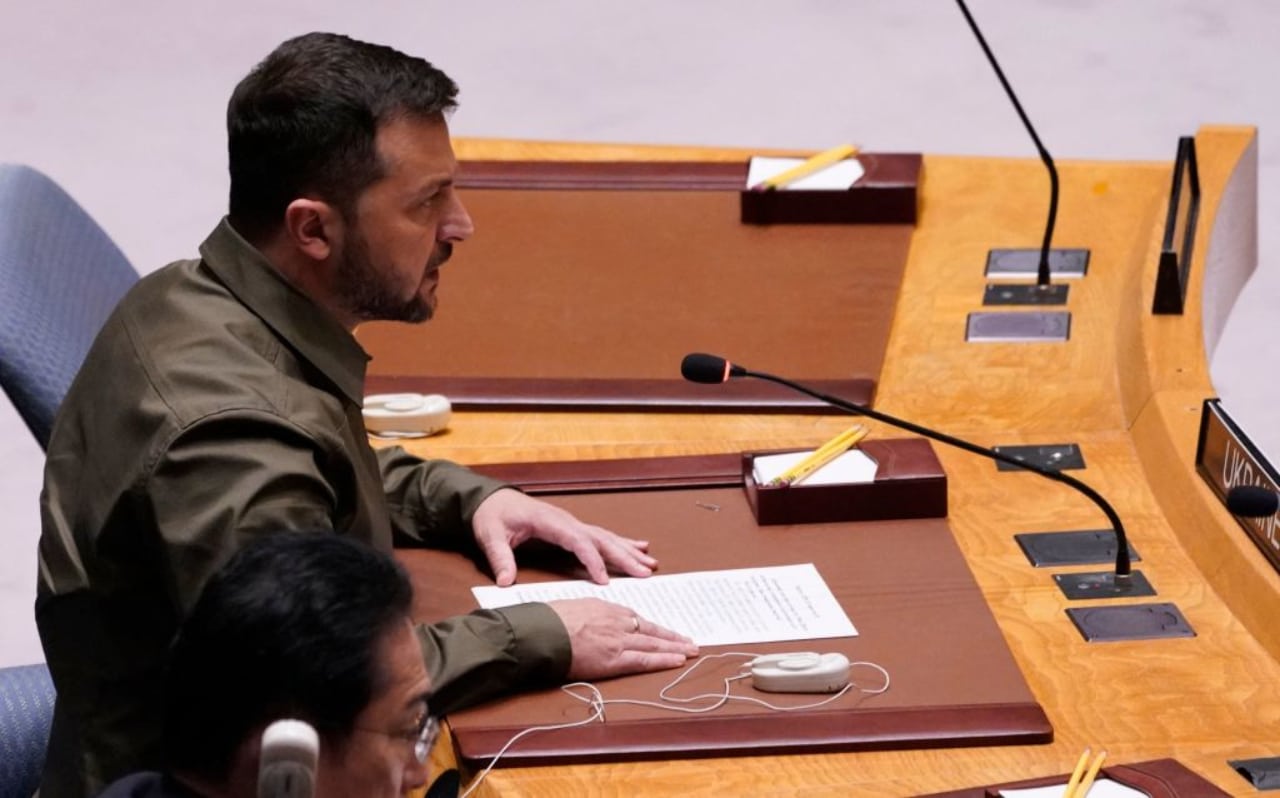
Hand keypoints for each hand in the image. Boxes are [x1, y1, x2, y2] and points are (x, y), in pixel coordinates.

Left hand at [471, 488, 656, 585]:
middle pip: (601, 539)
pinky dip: (621, 542)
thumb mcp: (490, 536)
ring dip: (628, 550)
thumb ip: (500, 558)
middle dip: (624, 556)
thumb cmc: (492, 516)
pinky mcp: (572, 528)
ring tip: (650, 563)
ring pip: (606, 537)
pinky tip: (639, 547)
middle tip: (646, 572)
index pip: (578, 541)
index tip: (605, 580)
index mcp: (550, 521)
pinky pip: (600, 536)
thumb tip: (505, 582)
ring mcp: (571, 523)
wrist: (491, 499)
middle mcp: (566, 521)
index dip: (593, 561)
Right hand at [548, 598, 698, 679]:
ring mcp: (618, 639)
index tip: (661, 631)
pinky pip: (645, 659)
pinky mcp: (615, 658)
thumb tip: (585, 623)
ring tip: (691, 650)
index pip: (634, 618)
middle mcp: (616, 621)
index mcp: (604, 608)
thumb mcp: (570, 608)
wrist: (541, 632)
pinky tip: (678, 660)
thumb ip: (585, 616)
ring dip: (674, 647)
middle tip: (688, 640)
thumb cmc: (548, 621)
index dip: (650, 626)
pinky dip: (664, 659)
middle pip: (649, 629)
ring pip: (653, 643)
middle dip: (671, 636)